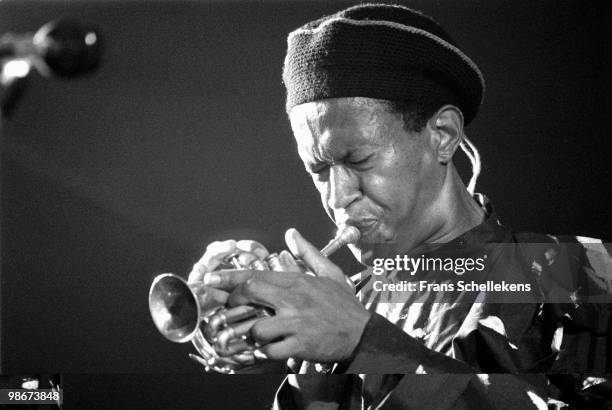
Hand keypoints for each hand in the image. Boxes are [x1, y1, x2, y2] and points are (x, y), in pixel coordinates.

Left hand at [202, 228, 370, 362]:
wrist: (363, 333)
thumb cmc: (344, 305)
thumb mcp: (330, 273)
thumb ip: (308, 253)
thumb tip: (292, 233)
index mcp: (297, 282)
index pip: (256, 275)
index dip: (229, 277)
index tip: (209, 278)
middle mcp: (293, 301)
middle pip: (250, 293)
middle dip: (233, 302)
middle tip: (229, 308)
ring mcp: (296, 324)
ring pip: (256, 327)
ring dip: (251, 332)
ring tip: (256, 333)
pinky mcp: (300, 346)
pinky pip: (270, 351)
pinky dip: (265, 352)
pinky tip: (270, 349)